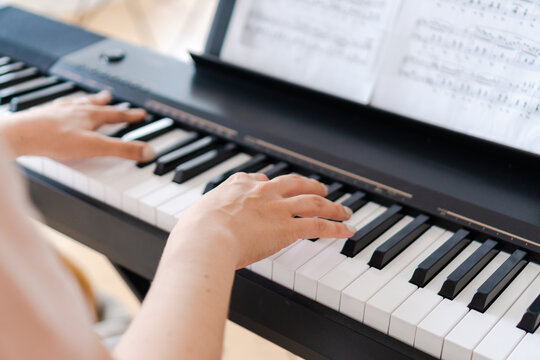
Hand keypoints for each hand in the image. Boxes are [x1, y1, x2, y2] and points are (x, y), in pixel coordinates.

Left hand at [0, 91, 154, 160]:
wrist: (20, 135)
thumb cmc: (54, 139)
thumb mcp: (96, 147)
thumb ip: (123, 150)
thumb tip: (149, 152)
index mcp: (91, 115)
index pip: (116, 115)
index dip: (130, 115)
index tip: (141, 113)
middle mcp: (75, 110)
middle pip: (95, 104)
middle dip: (106, 103)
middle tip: (111, 98)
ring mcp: (57, 111)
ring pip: (75, 103)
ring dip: (85, 101)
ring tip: (88, 99)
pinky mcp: (41, 116)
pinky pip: (56, 107)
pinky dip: (62, 107)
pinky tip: (59, 109)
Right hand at [166, 173, 354, 268]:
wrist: (205, 237)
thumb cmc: (195, 231)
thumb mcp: (197, 214)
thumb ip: (204, 216)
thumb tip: (197, 225)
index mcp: (239, 187)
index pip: (259, 179)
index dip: (271, 183)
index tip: (274, 187)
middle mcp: (262, 193)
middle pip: (295, 184)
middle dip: (311, 186)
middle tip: (322, 190)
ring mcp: (276, 209)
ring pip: (314, 202)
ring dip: (333, 206)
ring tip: (344, 209)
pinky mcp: (288, 228)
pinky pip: (319, 226)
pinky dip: (336, 228)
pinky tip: (347, 230)